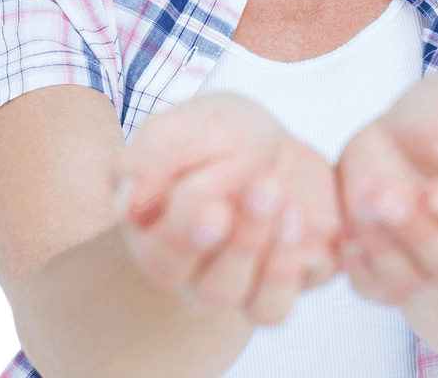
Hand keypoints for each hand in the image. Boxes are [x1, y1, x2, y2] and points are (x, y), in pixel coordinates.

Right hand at [110, 91, 341, 324]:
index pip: (165, 259)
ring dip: (278, 263)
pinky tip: (308, 229)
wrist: (265, 138)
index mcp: (159, 241)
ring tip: (290, 208)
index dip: (190, 238)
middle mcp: (200, 276)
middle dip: (244, 242)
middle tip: (264, 188)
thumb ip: (150, 160)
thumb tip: (129, 201)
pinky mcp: (296, 279)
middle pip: (215, 290)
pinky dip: (307, 269)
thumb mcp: (178, 131)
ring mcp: (250, 284)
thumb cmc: (208, 136)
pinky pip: (302, 296)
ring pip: (261, 306)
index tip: (215, 208)